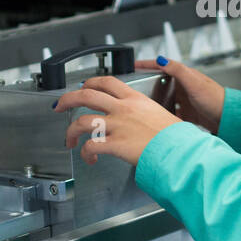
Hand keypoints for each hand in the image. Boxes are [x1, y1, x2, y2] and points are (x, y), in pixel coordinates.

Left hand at [55, 75, 180, 166]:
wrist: (181, 150)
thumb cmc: (176, 137)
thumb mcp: (162, 115)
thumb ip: (147, 114)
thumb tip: (145, 121)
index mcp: (135, 99)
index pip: (107, 82)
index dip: (90, 82)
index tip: (83, 87)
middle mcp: (123, 109)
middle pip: (87, 95)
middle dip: (67, 99)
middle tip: (60, 105)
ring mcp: (118, 126)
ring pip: (82, 121)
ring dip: (70, 131)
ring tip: (69, 139)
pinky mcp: (115, 144)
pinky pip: (91, 146)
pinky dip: (86, 153)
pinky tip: (89, 158)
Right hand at [136, 57, 224, 133]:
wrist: (227, 118)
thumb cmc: (215, 98)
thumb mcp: (194, 82)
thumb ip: (177, 70)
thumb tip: (161, 59)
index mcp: (184, 76)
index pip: (162, 66)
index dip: (147, 64)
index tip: (134, 64)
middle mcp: (184, 86)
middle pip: (161, 83)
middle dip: (148, 84)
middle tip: (134, 88)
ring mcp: (185, 100)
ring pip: (165, 99)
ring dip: (156, 102)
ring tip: (144, 105)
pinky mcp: (187, 113)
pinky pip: (171, 113)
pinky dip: (164, 115)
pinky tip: (159, 119)